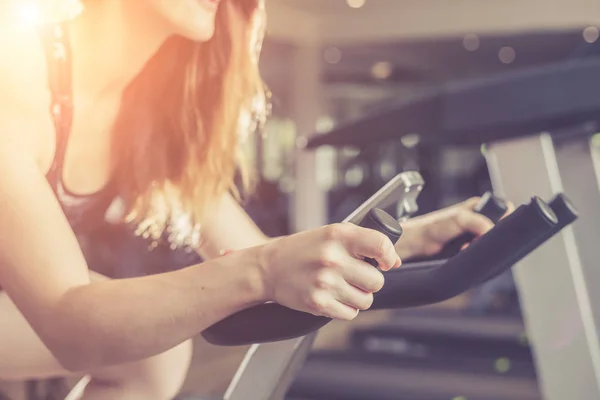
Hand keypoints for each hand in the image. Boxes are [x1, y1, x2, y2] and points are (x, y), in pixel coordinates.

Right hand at [257, 223, 400, 320]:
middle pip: (377, 281)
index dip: (388, 257)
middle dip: (369, 281)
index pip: (381, 245)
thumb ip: (363, 243)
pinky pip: (351, 313)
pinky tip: (332, 296)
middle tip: (353, 276)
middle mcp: (332, 258)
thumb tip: (395, 261)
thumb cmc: (303, 250)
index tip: (385, 263)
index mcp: (338, 235)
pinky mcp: (318, 303)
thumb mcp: (331, 235)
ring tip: (340, 286)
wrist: (269, 268)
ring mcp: (325, 282)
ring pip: (366, 300)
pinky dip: (345, 308)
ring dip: (358, 296)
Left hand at [396, 196, 513, 259]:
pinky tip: (463, 252)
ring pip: (490, 242)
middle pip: (499, 228)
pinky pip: (481, 252)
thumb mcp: (460, 218)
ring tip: (466, 247)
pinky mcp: (470, 247)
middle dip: (490, 237)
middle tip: (476, 240)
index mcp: (479, 206)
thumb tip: (491, 232)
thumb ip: (478, 222)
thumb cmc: (434, 226)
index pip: (504, 209)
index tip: (492, 229)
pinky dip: (475, 254)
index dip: (504, 219)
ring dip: (480, 248)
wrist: (418, 242)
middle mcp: (479, 219)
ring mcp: (474, 234)